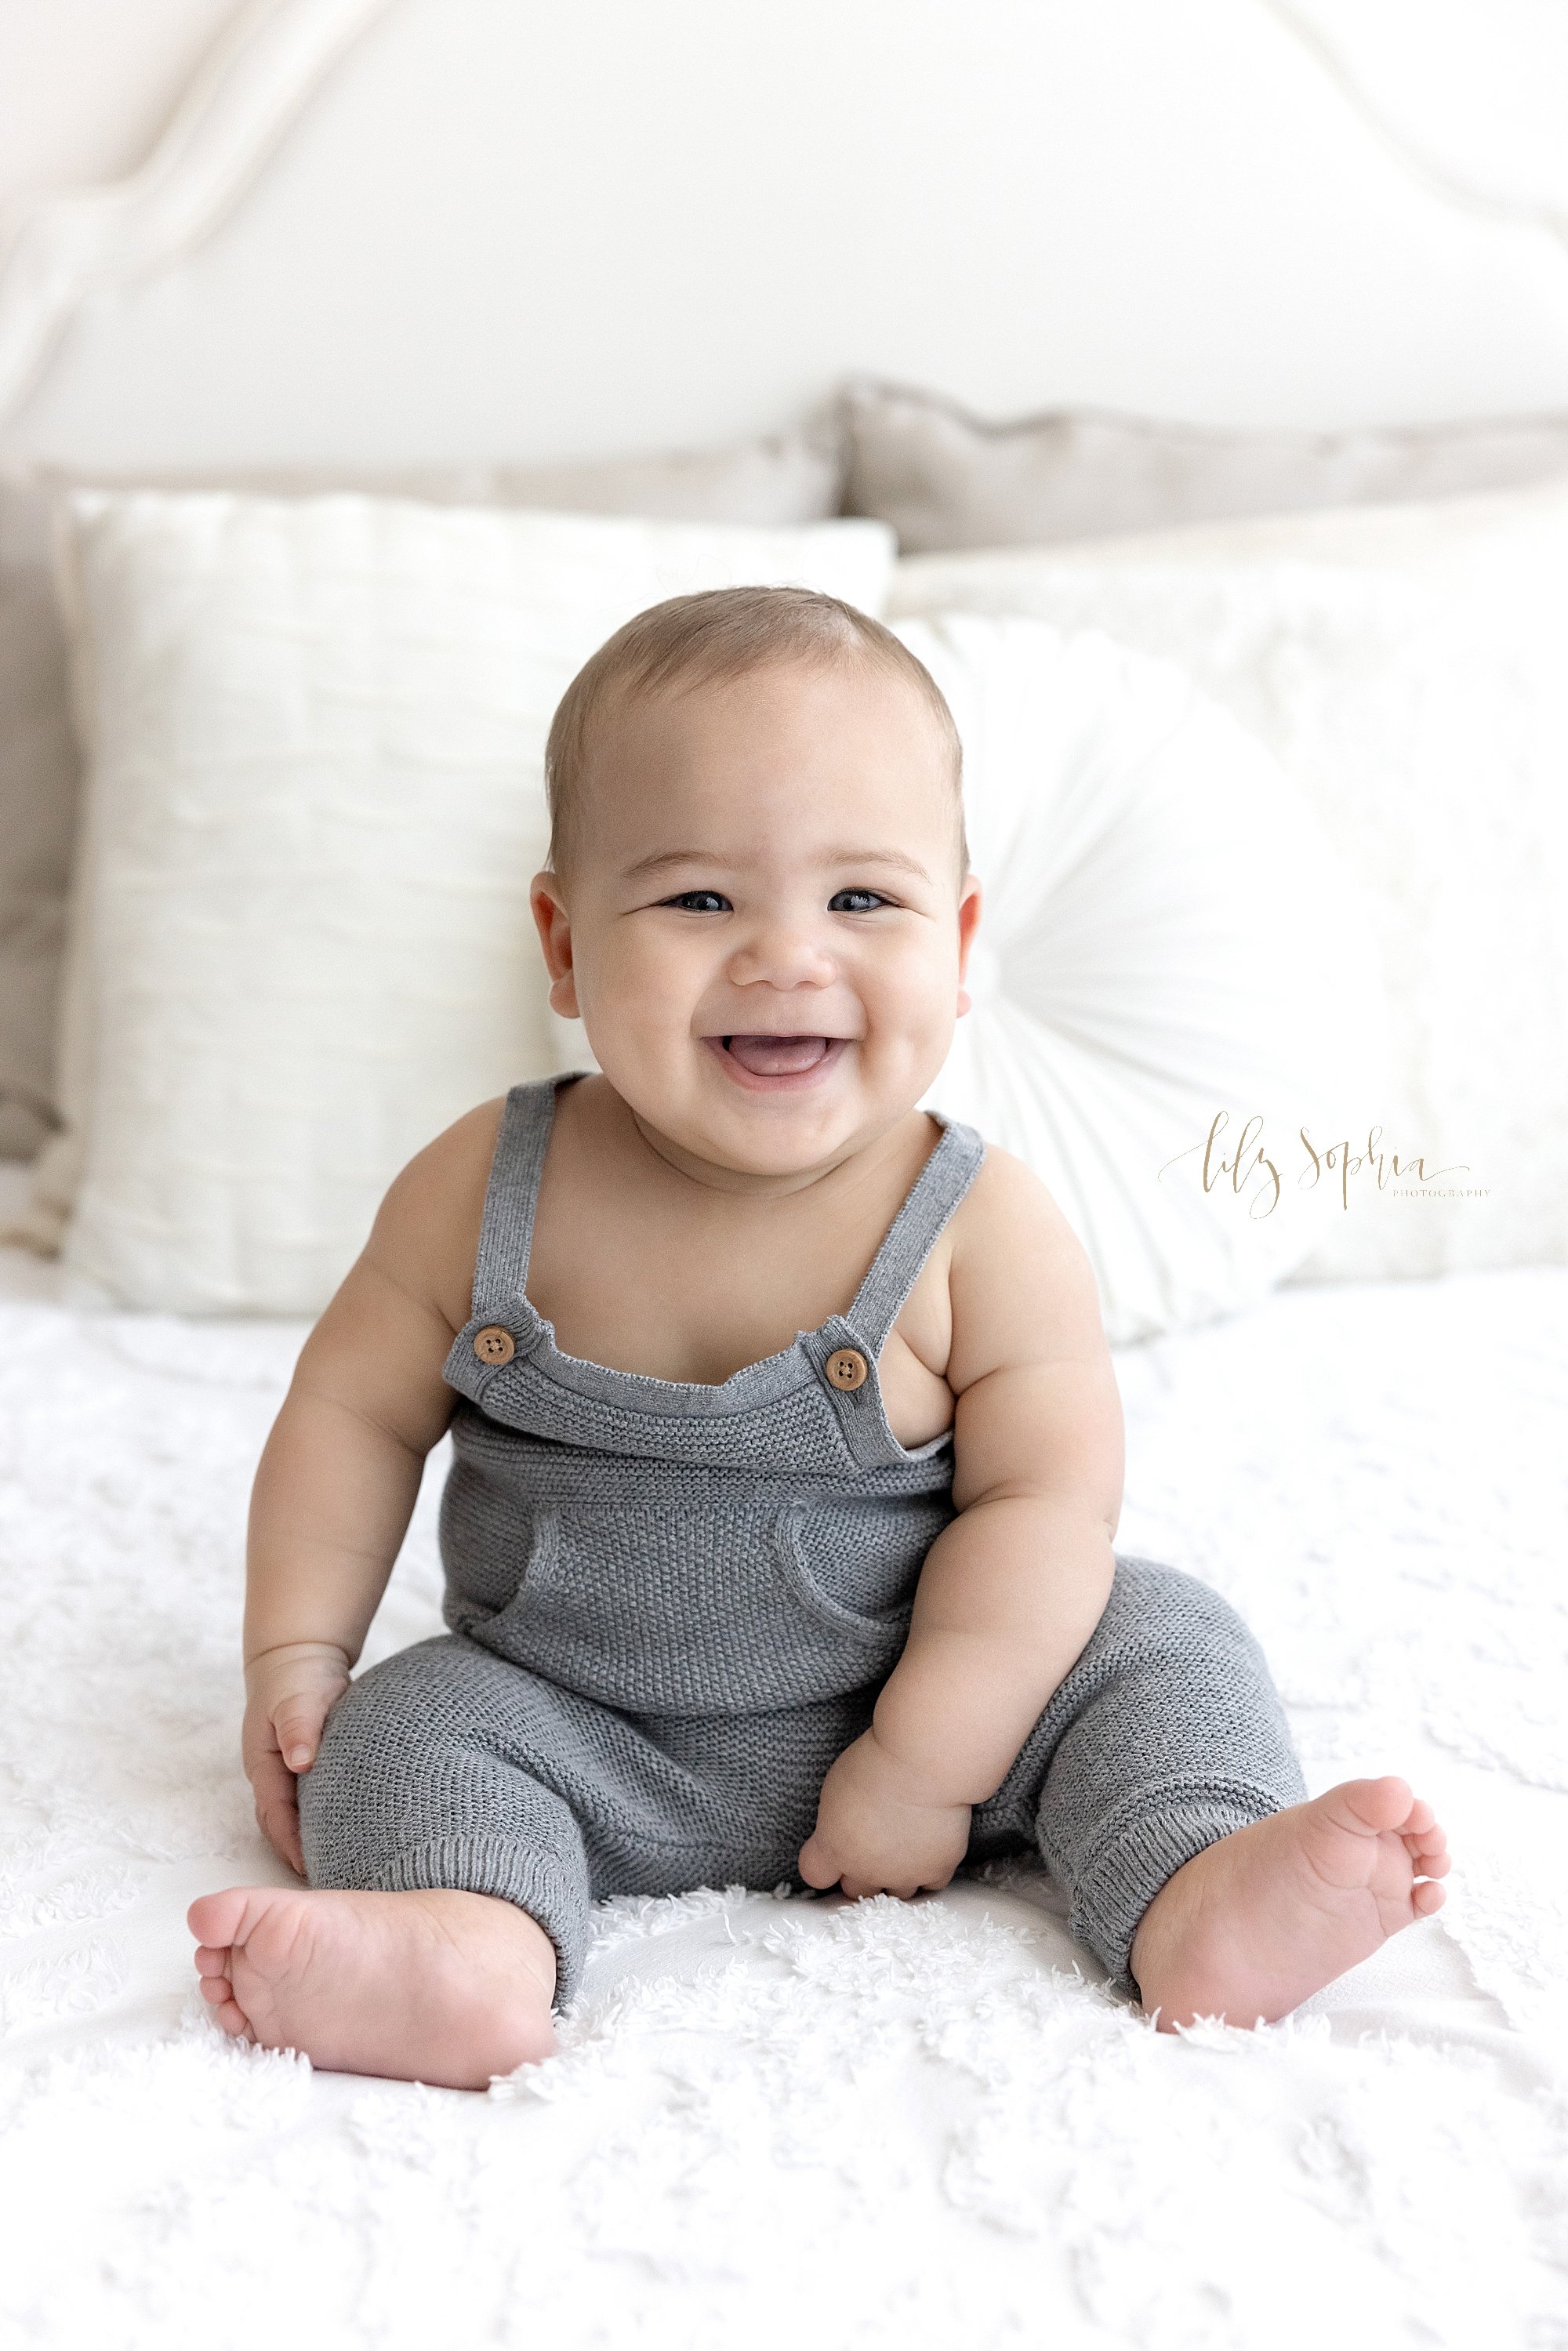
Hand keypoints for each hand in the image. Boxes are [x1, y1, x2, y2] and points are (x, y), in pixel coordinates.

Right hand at [242, 1642, 350, 1875]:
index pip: (274, 1816)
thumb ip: (299, 1725)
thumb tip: (300, 1761)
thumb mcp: (297, 1697)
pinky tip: (352, 1832)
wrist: (301, 1655)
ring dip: (313, 1840)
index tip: (311, 1869)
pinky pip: (314, 1802)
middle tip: (331, 1879)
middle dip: (300, 1854)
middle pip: (282, 1826)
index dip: (291, 1844)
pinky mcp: (308, 1769)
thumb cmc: (296, 1677)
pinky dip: (327, 1819)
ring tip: (342, 1864)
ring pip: (297, 1817)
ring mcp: (288, 1774)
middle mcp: (273, 1775)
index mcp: (264, 1765)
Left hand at [798, 1729, 971, 1899]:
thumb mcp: (836, 1788)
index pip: (815, 1874)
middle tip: (874, 1843)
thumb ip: (836, 1822)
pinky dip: (930, 1867)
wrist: (923, 1764)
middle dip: (861, 1872)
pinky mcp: (936, 1870)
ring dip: (898, 1874)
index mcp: (833, 1847)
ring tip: (906, 1843)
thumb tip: (842, 1831)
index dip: (823, 1863)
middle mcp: (865, 1869)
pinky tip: (931, 1844)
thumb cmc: (876, 1762)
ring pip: (896, 1894)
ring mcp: (903, 1875)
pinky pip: (930, 1883)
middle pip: (855, 1890)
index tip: (832, 1849)